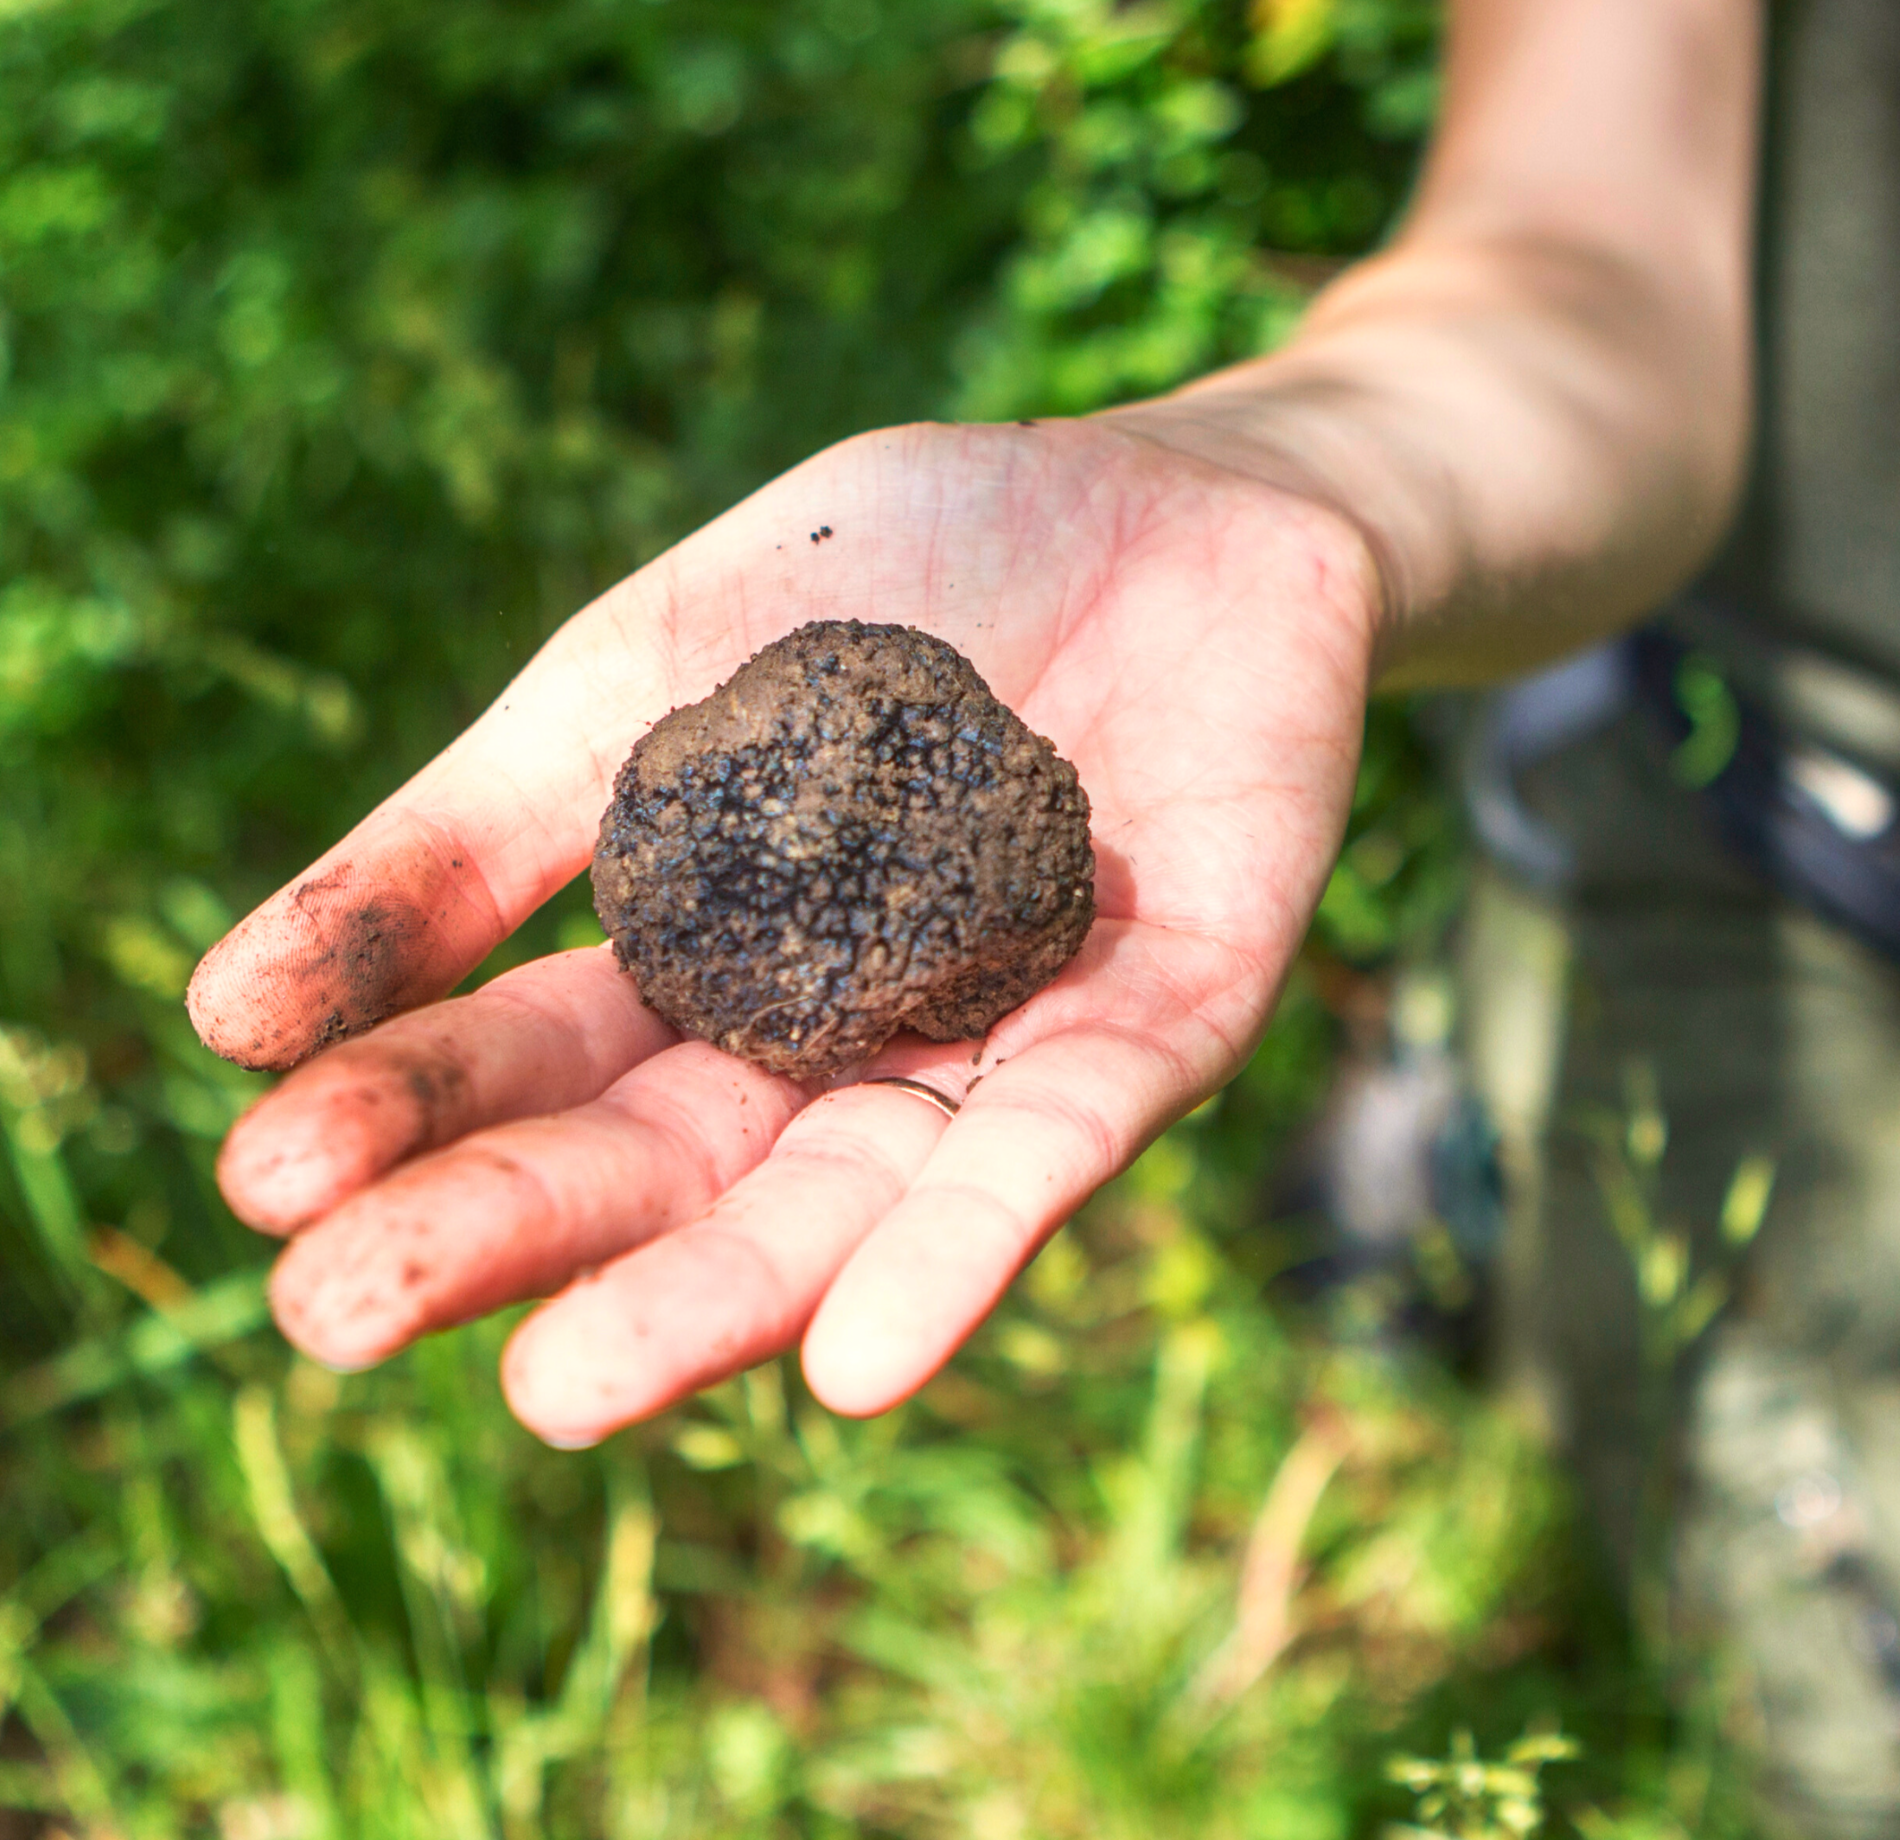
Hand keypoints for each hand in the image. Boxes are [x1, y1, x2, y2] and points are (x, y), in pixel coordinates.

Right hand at [188, 417, 1377, 1445]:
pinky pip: (1062, 1144)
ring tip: (563, 1387)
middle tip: (340, 1318)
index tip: (267, 1176)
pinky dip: (967, 1245)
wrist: (1160, 493)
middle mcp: (844, 1043)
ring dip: (712, 1298)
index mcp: (711, 964)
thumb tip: (227, 1010)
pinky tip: (862, 1354)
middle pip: (674, 1167)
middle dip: (518, 1241)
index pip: (541, 1067)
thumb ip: (478, 835)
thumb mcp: (643, 676)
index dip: (408, 1116)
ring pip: (849, 1200)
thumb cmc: (893, 578)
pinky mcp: (1163, 1024)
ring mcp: (1002, 1047)